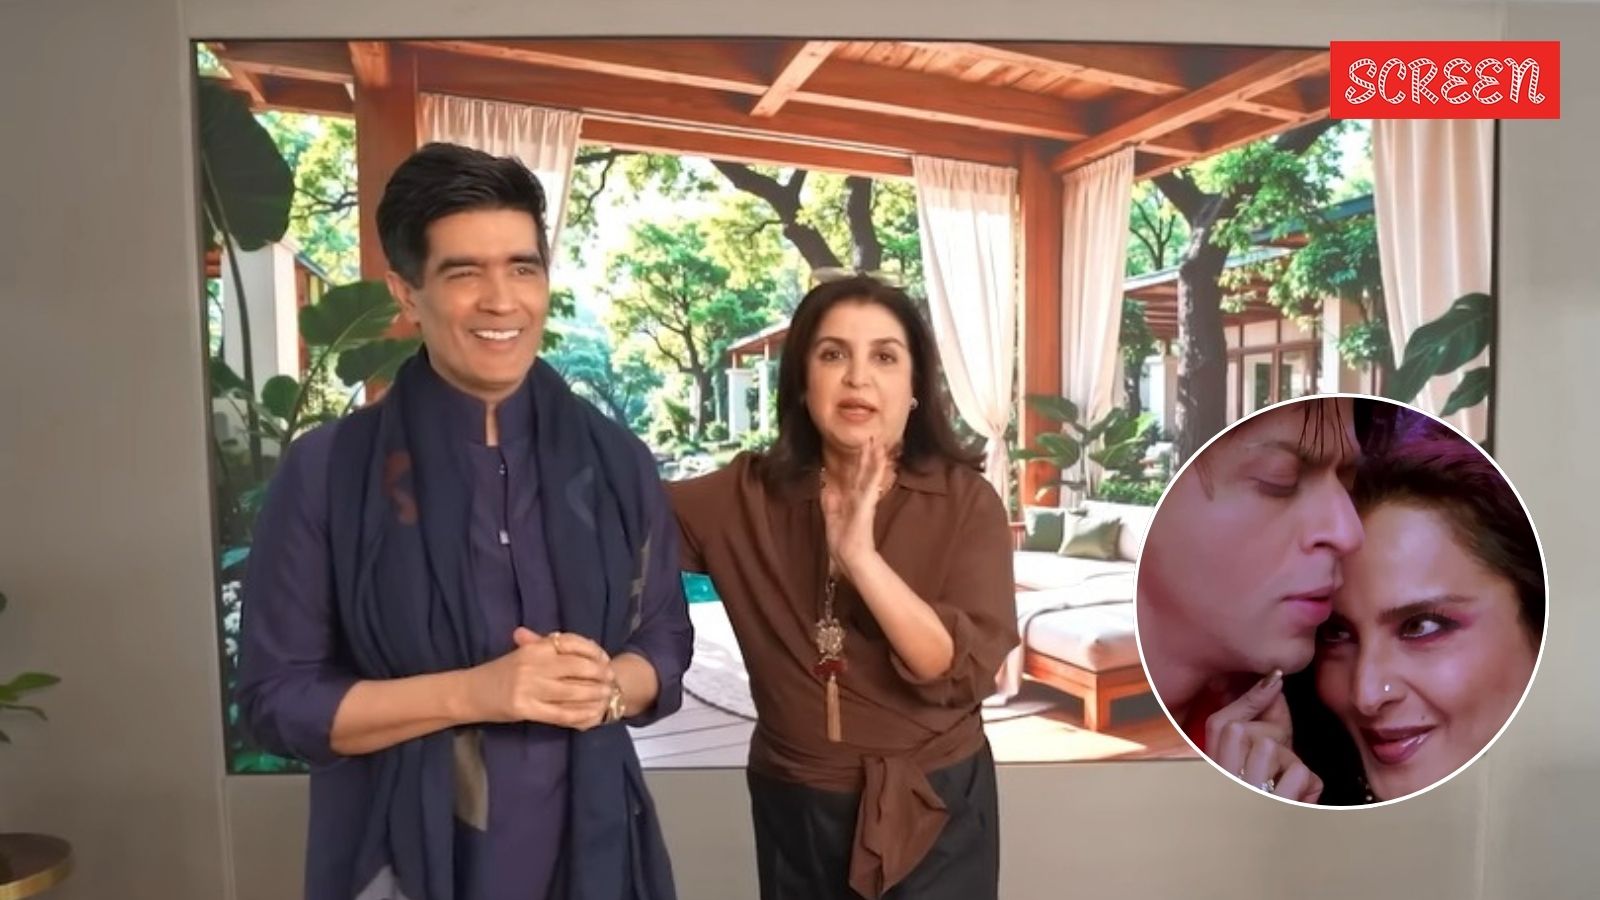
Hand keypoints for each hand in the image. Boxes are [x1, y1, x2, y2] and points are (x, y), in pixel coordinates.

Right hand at [467, 627, 616, 730]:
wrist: (469, 693)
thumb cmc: (498, 673)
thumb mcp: (521, 654)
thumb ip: (547, 648)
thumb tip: (584, 647)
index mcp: (534, 647)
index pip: (572, 643)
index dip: (593, 652)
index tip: (605, 660)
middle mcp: (533, 663)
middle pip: (578, 667)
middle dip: (599, 674)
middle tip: (612, 681)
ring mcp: (529, 687)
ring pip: (573, 691)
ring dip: (594, 695)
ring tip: (607, 697)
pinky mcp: (525, 708)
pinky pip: (560, 713)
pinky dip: (579, 715)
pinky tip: (591, 716)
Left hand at [821, 436, 893, 579]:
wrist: (850, 556)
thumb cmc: (842, 541)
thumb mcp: (832, 517)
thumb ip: (830, 501)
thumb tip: (827, 486)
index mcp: (853, 500)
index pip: (857, 476)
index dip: (860, 462)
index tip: (863, 448)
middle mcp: (861, 498)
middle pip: (865, 472)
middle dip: (869, 455)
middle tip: (873, 438)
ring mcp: (865, 501)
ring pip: (870, 475)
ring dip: (874, 459)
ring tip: (878, 445)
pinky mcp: (866, 505)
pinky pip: (871, 486)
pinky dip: (875, 473)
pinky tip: (880, 462)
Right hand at [1205, 670, 1322, 803]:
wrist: (1247, 850)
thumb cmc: (1246, 794)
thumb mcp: (1233, 752)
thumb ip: (1248, 714)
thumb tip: (1272, 678)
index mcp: (1212, 765)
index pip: (1227, 726)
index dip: (1253, 707)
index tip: (1271, 688)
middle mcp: (1226, 782)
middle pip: (1263, 740)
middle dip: (1276, 747)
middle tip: (1269, 765)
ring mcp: (1253, 798)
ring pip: (1285, 756)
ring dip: (1291, 767)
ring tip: (1280, 782)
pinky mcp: (1280, 810)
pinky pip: (1304, 777)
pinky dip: (1307, 787)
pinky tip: (1293, 797)